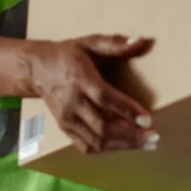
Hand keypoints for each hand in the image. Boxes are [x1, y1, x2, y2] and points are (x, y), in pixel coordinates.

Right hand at [27, 34, 158, 155]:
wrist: (36, 69)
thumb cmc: (67, 54)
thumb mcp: (90, 43)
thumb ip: (114, 43)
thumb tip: (140, 40)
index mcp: (81, 80)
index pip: (105, 99)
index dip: (127, 110)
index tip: (148, 119)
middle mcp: (73, 103)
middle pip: (103, 126)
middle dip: (131, 135)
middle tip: (154, 137)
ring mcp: (67, 119)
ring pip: (96, 141)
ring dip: (123, 146)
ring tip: (147, 145)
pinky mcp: (65, 128)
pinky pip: (86, 146)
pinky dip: (107, 150)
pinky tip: (125, 147)